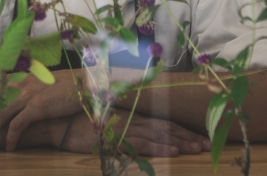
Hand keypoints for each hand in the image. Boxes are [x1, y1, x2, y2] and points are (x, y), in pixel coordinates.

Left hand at [0, 70, 83, 149]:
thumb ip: (15, 88)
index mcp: (11, 76)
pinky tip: (8, 147)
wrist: (83, 84)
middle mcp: (14, 82)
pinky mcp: (37, 106)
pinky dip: (11, 137)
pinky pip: (18, 125)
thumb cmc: (58, 85)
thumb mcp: (33, 81)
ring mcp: (25, 93)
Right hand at [57, 112, 210, 155]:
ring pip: (159, 135)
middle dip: (187, 136)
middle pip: (166, 127)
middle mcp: (133, 119)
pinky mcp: (117, 138)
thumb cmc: (83, 121)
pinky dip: (160, 147)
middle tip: (205, 143)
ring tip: (196, 148)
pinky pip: (143, 143)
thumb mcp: (109, 120)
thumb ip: (126, 122)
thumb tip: (142, 127)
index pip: (163, 120)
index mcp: (133, 114)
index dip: (182, 129)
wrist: (61, 122)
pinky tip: (172, 151)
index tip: (198, 135)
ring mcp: (126, 127)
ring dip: (179, 142)